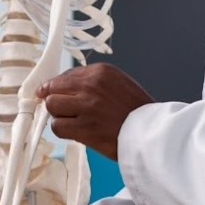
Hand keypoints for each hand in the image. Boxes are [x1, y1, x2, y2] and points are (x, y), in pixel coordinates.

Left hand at [38, 64, 153, 161]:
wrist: (152, 133)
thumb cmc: (137, 111)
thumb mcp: (119, 84)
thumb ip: (93, 82)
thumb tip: (63, 87)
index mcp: (101, 71)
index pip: (65, 75)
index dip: (57, 87)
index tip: (53, 93)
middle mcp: (91, 85)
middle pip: (53, 89)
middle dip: (55, 100)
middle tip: (60, 110)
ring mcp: (86, 106)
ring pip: (52, 106)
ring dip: (58, 116)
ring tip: (72, 122)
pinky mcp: (83, 127)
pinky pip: (57, 127)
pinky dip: (62, 130)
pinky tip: (74, 132)